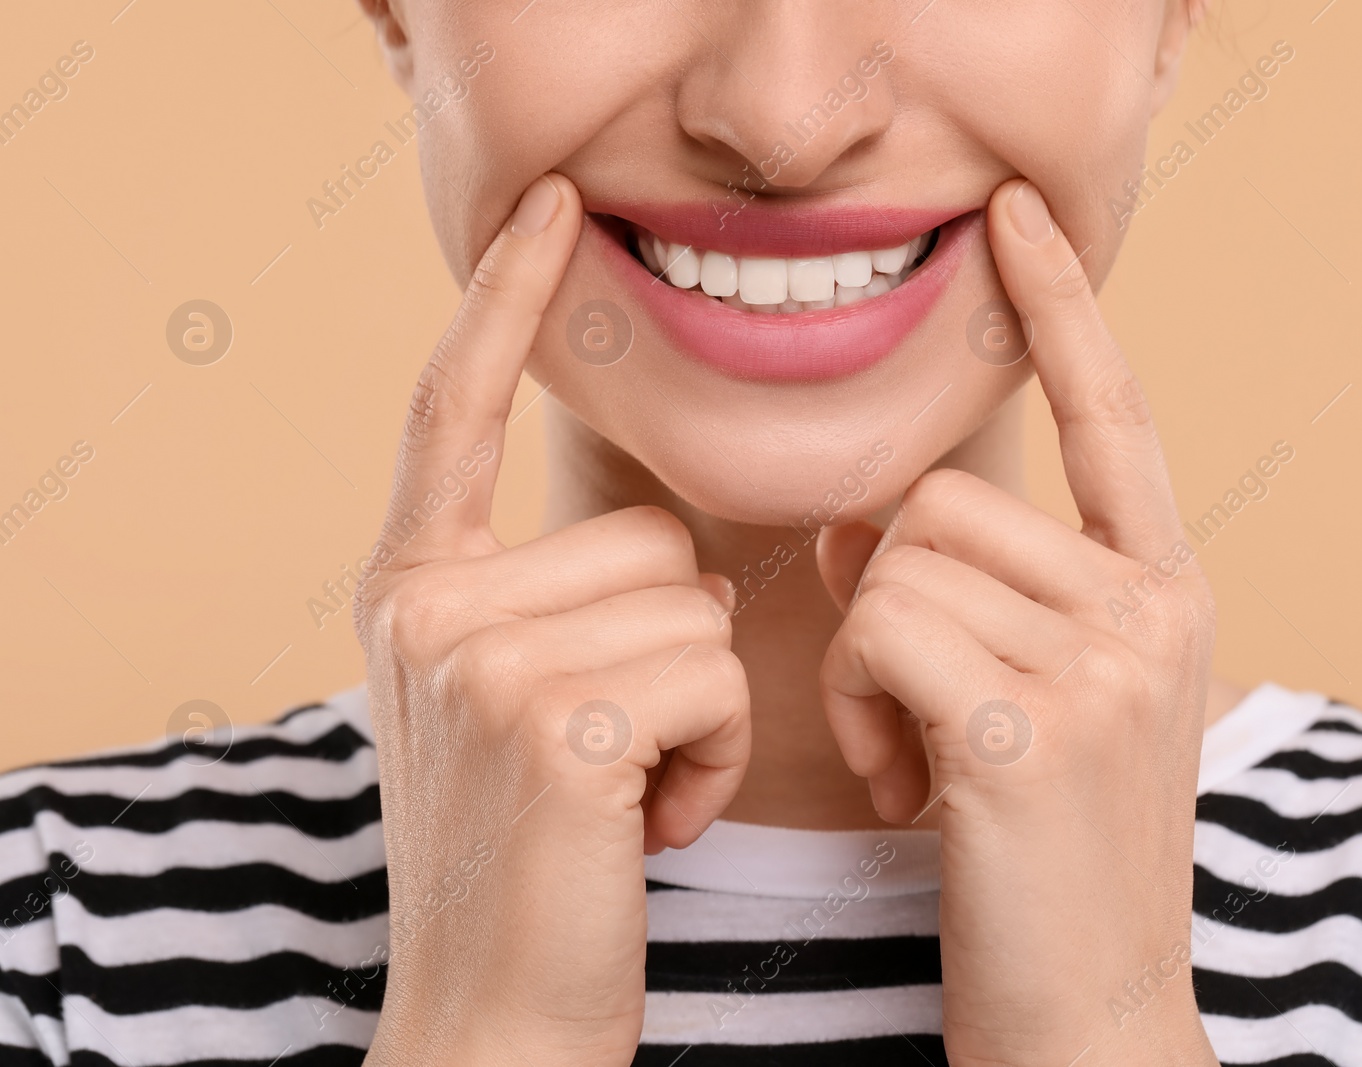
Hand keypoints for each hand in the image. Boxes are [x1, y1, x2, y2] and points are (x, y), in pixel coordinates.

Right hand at [352, 175, 750, 1066]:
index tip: (550, 209)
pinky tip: (650, 825)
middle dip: (671, 650)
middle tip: (618, 758)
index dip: (503, 305)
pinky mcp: (552, 716)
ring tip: (631, 796)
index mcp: (415, 592)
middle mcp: (426, 607)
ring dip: (699, 711)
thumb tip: (672, 552)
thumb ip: (546, 606)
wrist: (497, 1020)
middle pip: (643, 536)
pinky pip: (709, 673)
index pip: (455, 410)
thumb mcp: (510, 711)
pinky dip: (715, 756)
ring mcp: (478, 656)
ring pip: (689, 603)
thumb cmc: (538, 866)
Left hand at [816, 180, 1218, 1065]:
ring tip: (923, 765)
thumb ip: (977, 595)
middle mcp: (1154, 606)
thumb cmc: (1036, 858)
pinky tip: (912, 793)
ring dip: (869, 666)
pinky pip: (880, 628)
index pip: (1111, 412)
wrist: (1086, 1014)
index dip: (1060, 307)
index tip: (1017, 215)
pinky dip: (861, 709)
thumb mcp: (1036, 704)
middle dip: (890, 603)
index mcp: (1163, 590)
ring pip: (899, 560)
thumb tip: (862, 523)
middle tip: (924, 719)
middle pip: (945, 499)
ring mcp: (1107, 661)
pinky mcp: (1033, 721)